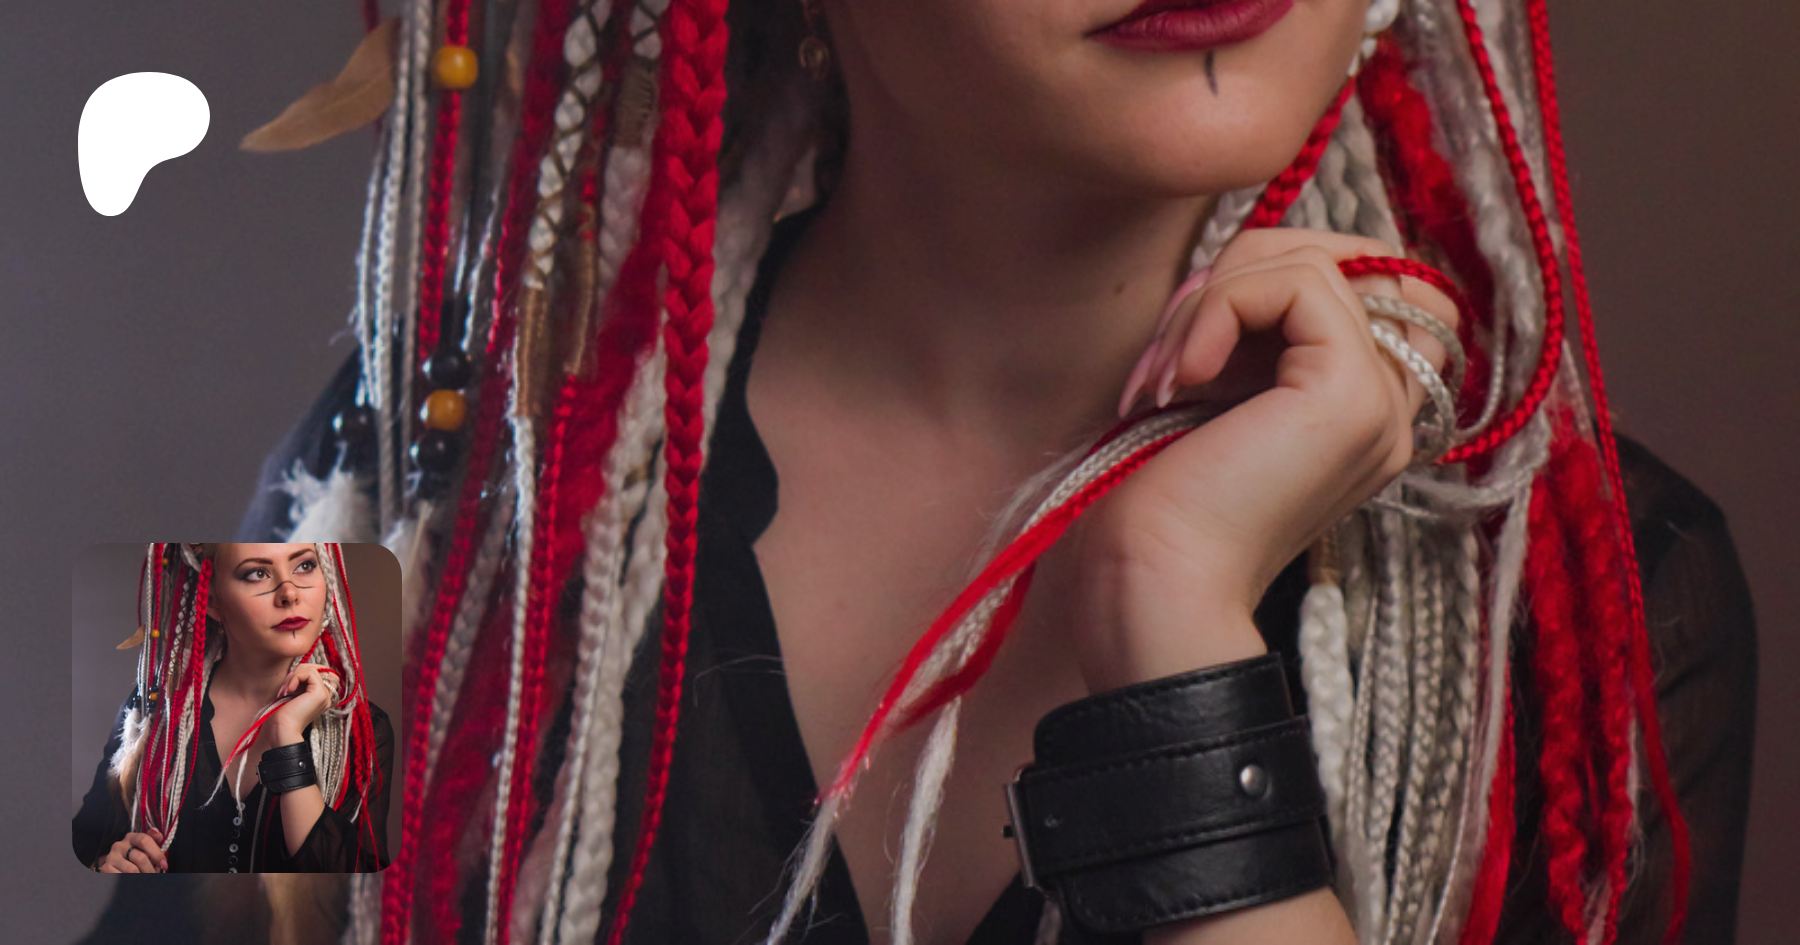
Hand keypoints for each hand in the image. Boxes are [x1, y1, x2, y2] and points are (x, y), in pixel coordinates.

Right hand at [97, 827, 166, 872]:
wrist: (116, 865)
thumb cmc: (135, 855)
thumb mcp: (145, 846)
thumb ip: (153, 839)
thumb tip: (155, 831)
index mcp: (131, 837)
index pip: (145, 840)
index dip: (157, 853)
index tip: (164, 864)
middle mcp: (119, 845)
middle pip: (140, 858)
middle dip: (151, 869)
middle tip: (155, 874)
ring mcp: (111, 857)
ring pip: (132, 870)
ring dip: (142, 876)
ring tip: (146, 877)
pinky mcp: (106, 868)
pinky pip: (122, 877)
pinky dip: (131, 880)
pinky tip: (134, 879)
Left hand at [263, 663, 340, 745]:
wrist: (283, 730)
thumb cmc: (283, 717)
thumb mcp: (293, 695)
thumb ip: (300, 683)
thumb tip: (300, 668)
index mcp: (322, 698)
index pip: (322, 673)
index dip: (305, 672)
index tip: (290, 684)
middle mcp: (327, 696)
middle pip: (319, 669)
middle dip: (299, 672)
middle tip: (286, 686)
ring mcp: (325, 695)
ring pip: (313, 669)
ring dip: (294, 675)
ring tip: (285, 689)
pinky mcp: (319, 693)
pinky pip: (310, 673)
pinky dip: (295, 677)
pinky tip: (288, 690)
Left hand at [1039, 229, 1458, 693]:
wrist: (1152, 588)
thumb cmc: (1158, 512)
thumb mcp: (1206, 396)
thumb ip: (1243, 333)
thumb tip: (1235, 261)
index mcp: (1360, 415)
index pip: (1354, 281)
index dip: (1264, 279)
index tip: (1190, 346)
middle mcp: (1390, 409)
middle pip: (1339, 258)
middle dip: (1234, 278)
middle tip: (1170, 354)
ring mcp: (1383, 401)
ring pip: (1309, 261)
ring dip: (1209, 300)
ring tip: (1165, 375)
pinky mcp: (1353, 391)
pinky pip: (1297, 281)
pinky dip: (1217, 307)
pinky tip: (1181, 378)